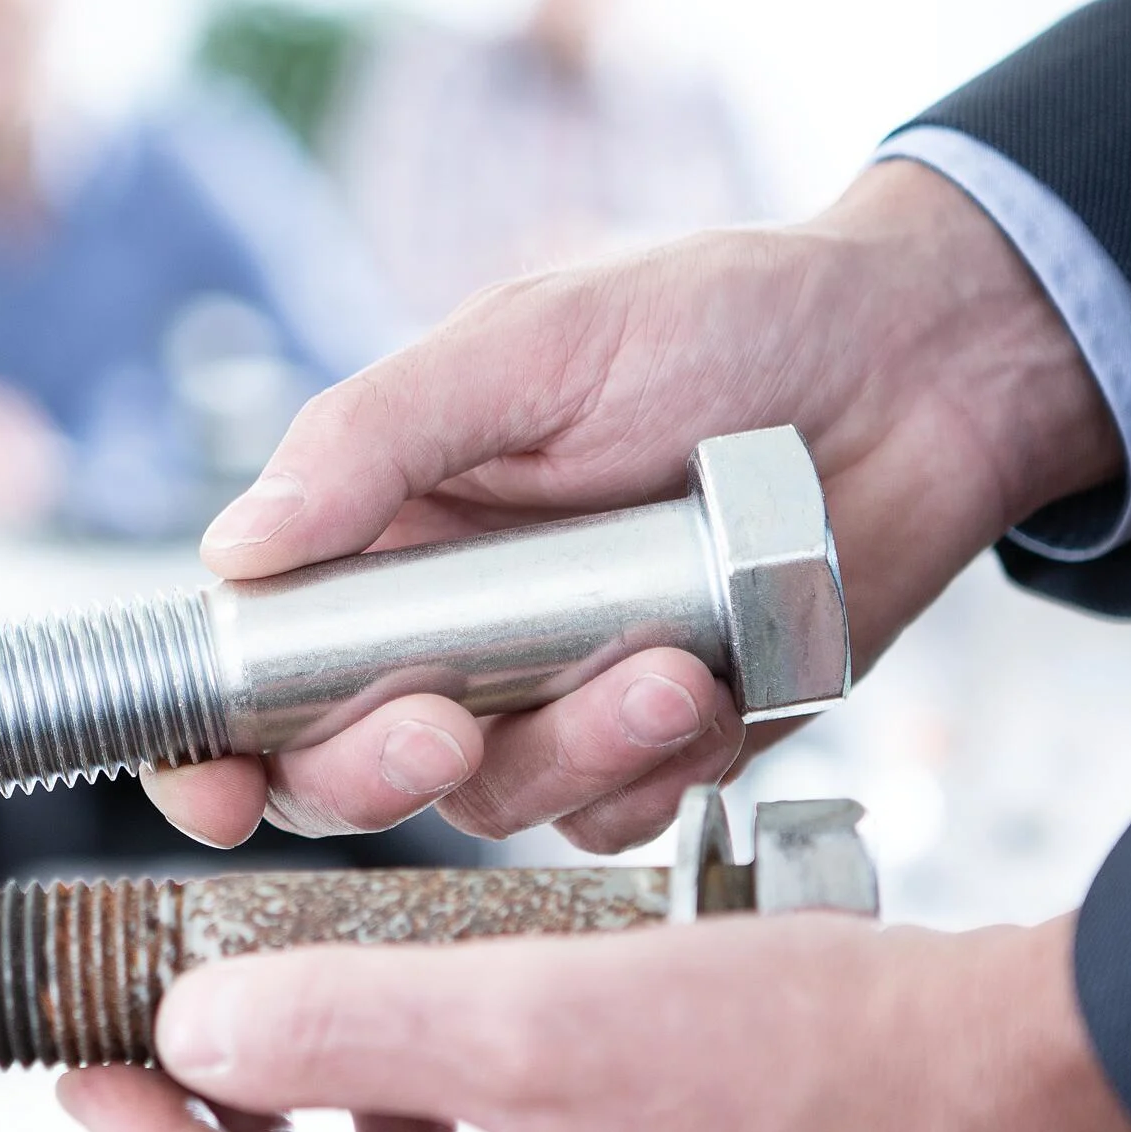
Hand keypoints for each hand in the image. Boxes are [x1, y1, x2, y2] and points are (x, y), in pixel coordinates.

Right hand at [146, 161, 1121, 851]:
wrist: (922, 365)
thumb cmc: (720, 317)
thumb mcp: (530, 343)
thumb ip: (372, 442)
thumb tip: (233, 550)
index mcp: (383, 529)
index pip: (251, 664)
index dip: (208, 741)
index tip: (212, 783)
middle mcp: (450, 626)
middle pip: (344, 770)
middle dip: (378, 768)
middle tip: (446, 722)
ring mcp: (556, 693)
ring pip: (494, 802)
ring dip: (566, 746)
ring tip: (664, 658)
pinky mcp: (665, 739)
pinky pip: (617, 814)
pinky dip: (656, 767)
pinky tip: (714, 680)